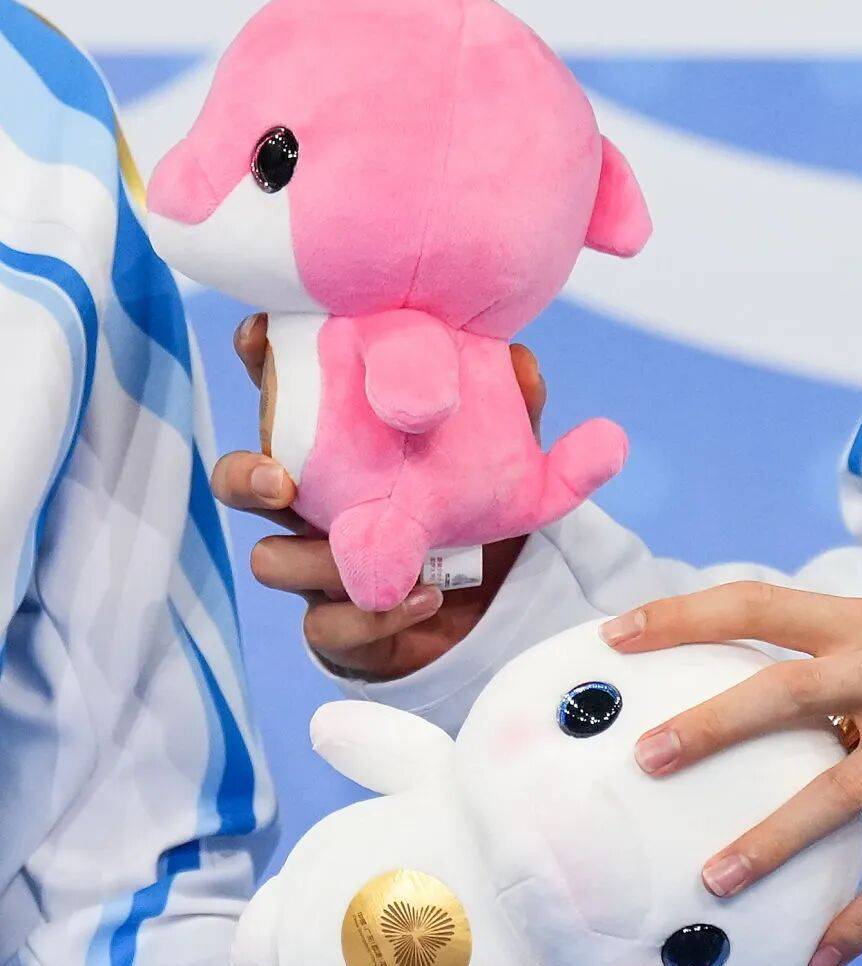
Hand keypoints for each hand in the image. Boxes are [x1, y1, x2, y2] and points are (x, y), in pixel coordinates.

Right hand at [211, 315, 545, 679]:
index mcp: (337, 441)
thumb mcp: (503, 450)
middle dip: (244, 477)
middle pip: (238, 480)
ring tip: (364, 554)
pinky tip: (423, 597)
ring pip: (269, 561)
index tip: (261, 339)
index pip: (280, 391)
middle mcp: (311, 499)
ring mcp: (314, 563)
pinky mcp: (338, 621)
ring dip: (312, 561)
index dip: (258, 361)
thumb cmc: (474, 503)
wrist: (490, 601)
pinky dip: (375, 618)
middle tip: (279, 481)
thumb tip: (520, 361)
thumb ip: (513, 407)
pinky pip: (326, 626)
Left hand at [601, 583, 861, 965]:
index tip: (617, 635)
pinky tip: (819, 958)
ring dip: (773, 840)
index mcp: (858, 625)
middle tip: (646, 759)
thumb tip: (724, 698)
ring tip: (712, 882)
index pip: (756, 606)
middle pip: (786, 693)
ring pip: (839, 791)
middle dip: (713, 726)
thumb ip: (817, 657)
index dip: (684, 615)